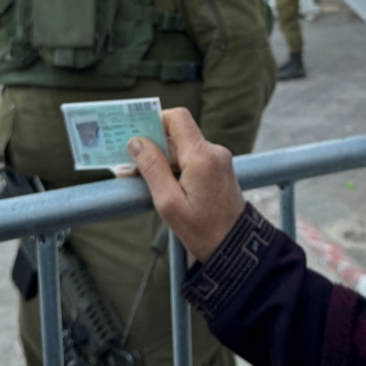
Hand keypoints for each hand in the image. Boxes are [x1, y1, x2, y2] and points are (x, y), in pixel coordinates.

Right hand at [127, 108, 244, 262]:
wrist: (236, 248)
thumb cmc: (203, 231)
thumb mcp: (169, 203)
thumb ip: (152, 168)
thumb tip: (136, 142)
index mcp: (202, 157)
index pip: (178, 118)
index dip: (155, 119)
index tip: (135, 133)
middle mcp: (214, 152)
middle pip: (176, 136)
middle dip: (151, 147)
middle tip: (128, 166)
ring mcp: (219, 160)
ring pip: (182, 148)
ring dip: (161, 160)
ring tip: (139, 178)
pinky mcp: (219, 169)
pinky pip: (192, 159)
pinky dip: (174, 167)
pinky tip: (159, 183)